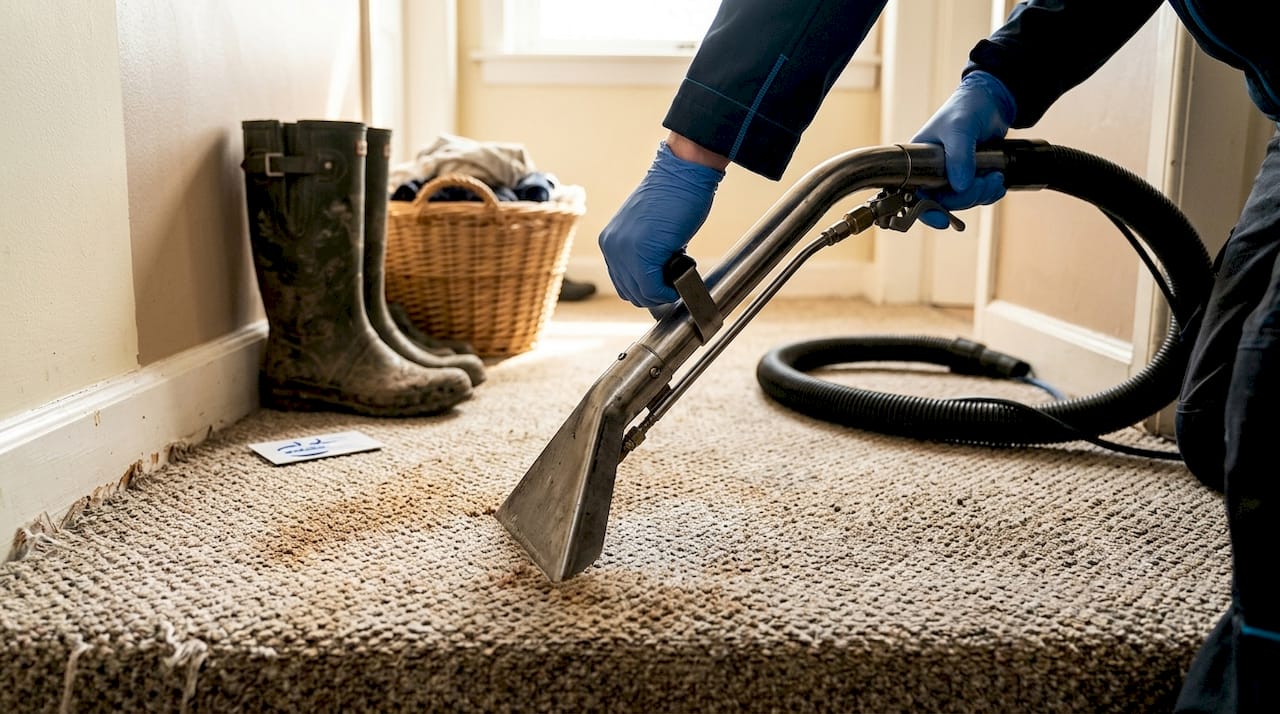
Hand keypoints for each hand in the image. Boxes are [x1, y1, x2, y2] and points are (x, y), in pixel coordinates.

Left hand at [598, 138, 724, 306]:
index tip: (664, 283)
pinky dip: (668, 292)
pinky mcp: (642, 254)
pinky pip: (653, 289)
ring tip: (677, 275)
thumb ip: (643, 254)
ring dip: (661, 293)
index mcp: (610, 241)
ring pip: (641, 294)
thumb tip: (655, 280)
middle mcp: (611, 247)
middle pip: (630, 292)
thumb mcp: (648, 231)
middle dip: (654, 293)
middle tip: (674, 281)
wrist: (683, 174)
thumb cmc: (673, 198)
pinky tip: (679, 281)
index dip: (645, 289)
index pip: (622, 283)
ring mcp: (624, 252)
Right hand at [912, 70, 1016, 227]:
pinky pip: (976, 195)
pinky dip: (989, 192)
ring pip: (962, 201)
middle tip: (985, 183)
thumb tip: (960, 186)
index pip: (916, 194)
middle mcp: (933, 171)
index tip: (941, 219)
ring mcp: (952, 175)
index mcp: (920, 160)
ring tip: (995, 178)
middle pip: (944, 202)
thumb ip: (958, 157)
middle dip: (967, 197)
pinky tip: (996, 180)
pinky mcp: (969, 175)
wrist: (993, 100)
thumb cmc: (967, 106)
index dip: (927, 210)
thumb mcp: (960, 128)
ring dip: (981, 194)